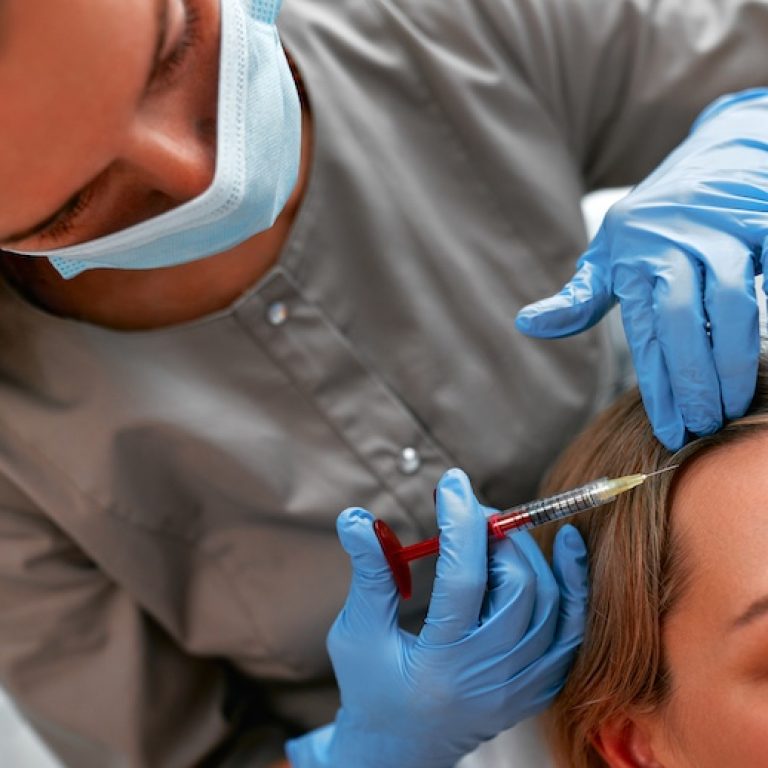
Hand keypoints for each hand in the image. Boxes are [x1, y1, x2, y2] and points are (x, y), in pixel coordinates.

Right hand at [286, 468, 587, 767]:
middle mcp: (488, 677)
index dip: (461, 523)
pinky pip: (571, 631)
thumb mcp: (358, 632)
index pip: (463, 580)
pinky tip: (568, 548)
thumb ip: (368, 573)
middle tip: (472, 509)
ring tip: (502, 526)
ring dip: (532, 554)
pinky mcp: (536, 686)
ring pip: (551, 606)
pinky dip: (574, 587)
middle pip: (518, 589)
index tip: (453, 484)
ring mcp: (520, 686)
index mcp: (440, 664)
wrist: (401, 751)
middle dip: (497, 535)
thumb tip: (356, 517)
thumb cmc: (372, 688)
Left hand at [516, 88, 767, 448]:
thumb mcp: (607, 254)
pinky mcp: (762, 220)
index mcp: (634, 259)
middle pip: (683, 320)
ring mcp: (723, 231)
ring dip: (734, 358)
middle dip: (694, 379)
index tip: (671, 430)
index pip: (644, 333)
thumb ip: (578, 298)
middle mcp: (676, 244)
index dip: (659, 386)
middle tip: (704, 424)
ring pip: (733, 300)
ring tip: (732, 404)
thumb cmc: (653, 222)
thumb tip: (527, 325)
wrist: (715, 156)